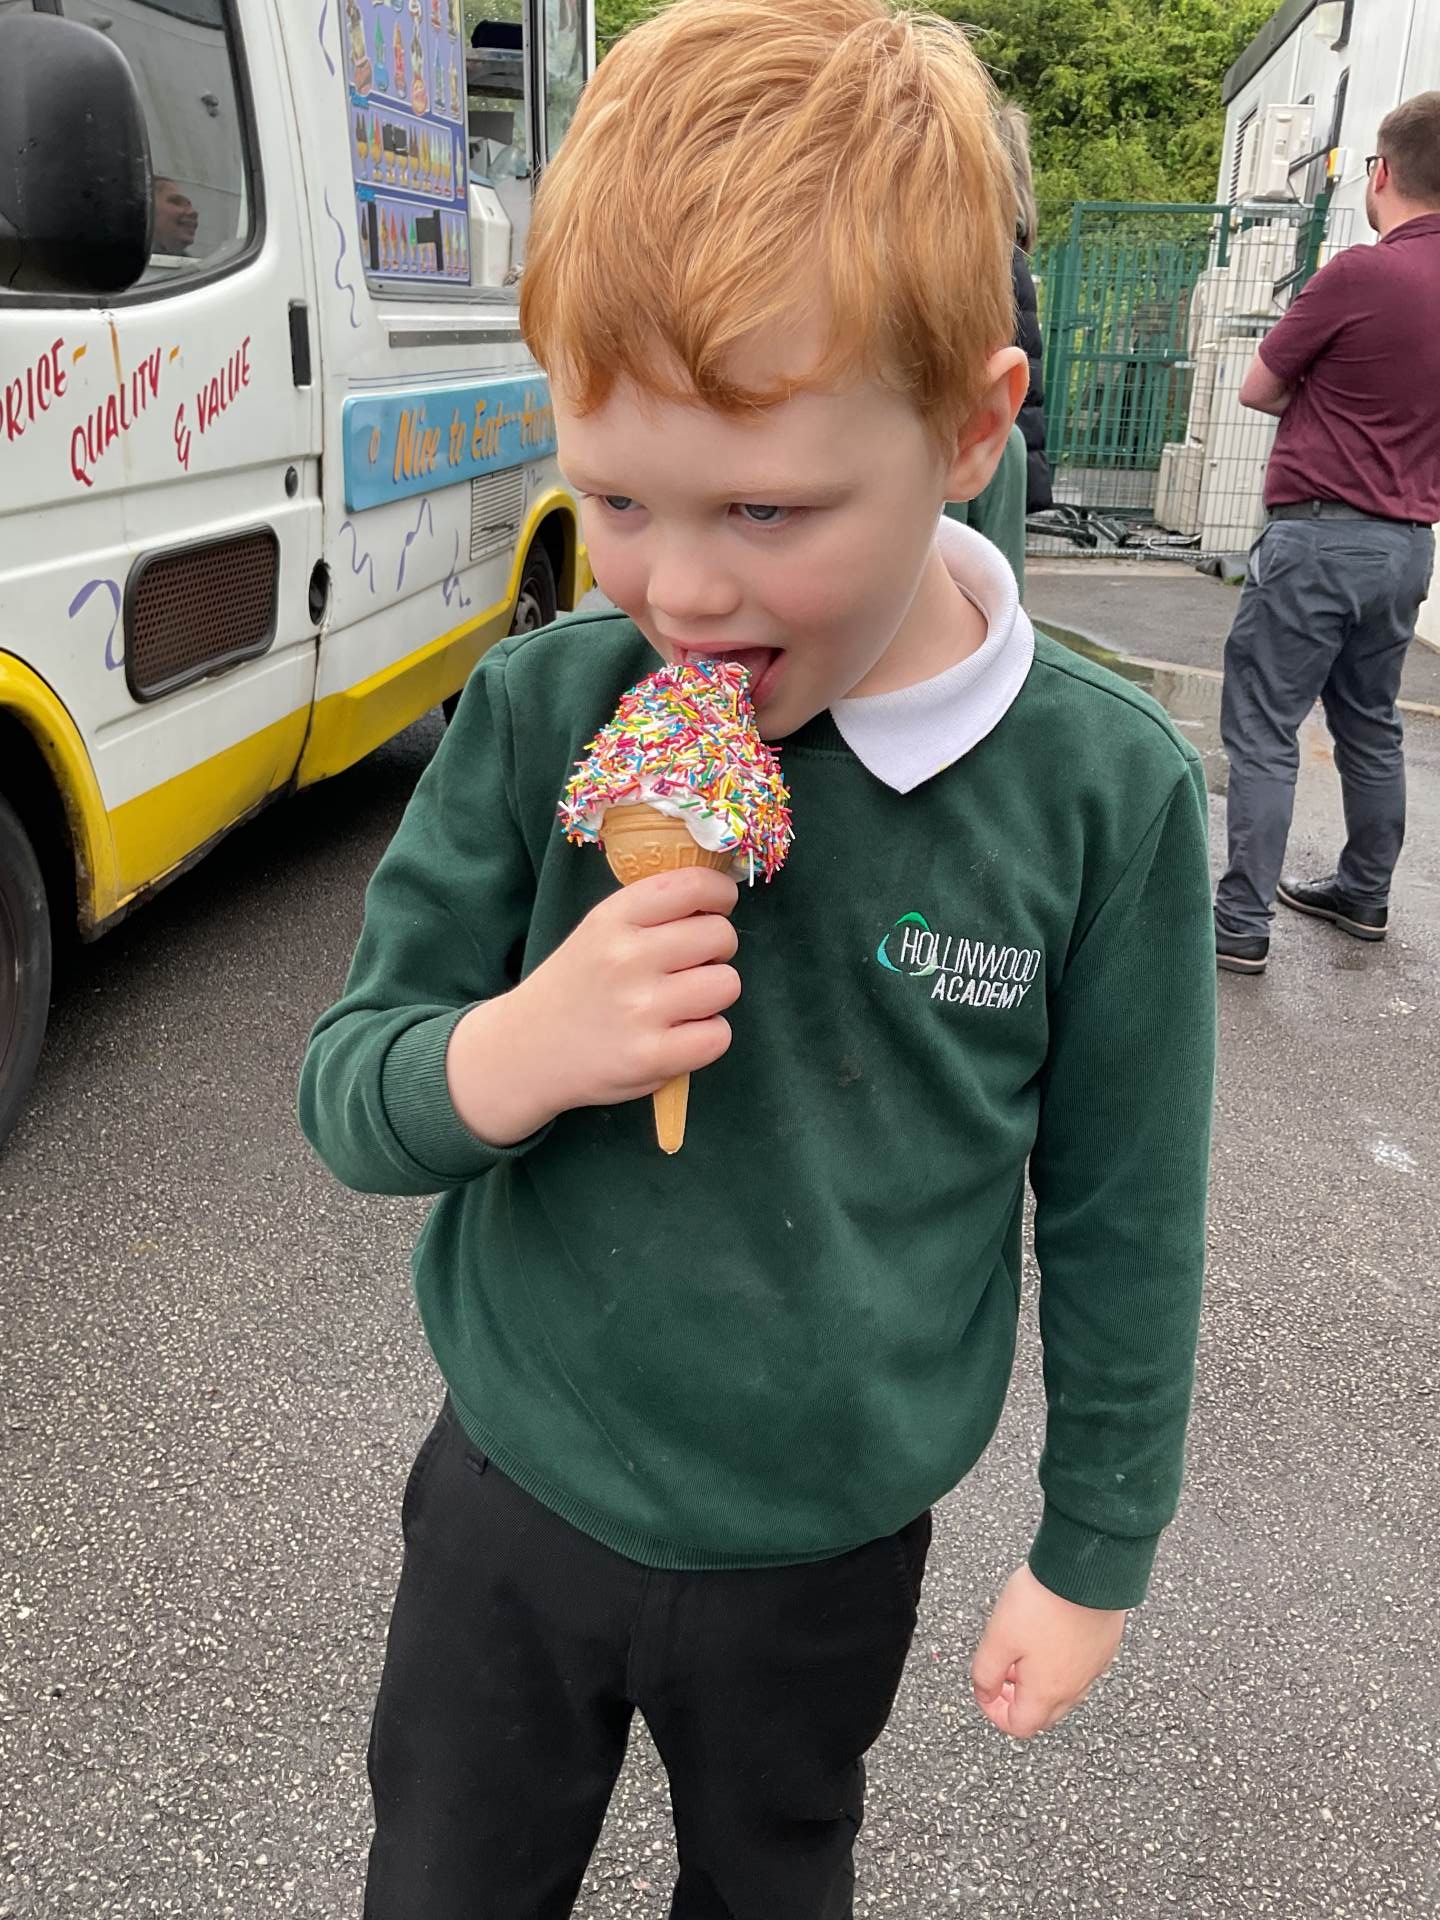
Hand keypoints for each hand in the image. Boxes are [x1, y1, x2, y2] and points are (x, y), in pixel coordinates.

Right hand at [446, 866, 740, 1144]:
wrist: (525, 1050)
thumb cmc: (576, 985)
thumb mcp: (598, 929)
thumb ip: (652, 911)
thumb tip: (720, 895)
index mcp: (613, 917)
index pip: (694, 885)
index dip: (720, 895)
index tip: (717, 908)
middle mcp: (626, 957)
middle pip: (720, 935)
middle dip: (716, 950)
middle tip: (691, 966)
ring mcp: (640, 1009)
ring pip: (727, 984)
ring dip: (714, 994)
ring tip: (683, 1003)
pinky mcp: (651, 1057)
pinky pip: (719, 1035)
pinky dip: (707, 1037)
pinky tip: (680, 1035)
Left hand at [970, 1563, 1126, 1738]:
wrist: (1086, 1572)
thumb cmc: (1042, 1602)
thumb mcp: (997, 1637)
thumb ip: (985, 1672)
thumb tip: (984, 1694)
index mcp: (1046, 1692)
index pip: (1019, 1726)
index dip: (995, 1713)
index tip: (985, 1690)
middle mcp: (1074, 1688)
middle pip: (1043, 1714)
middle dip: (1018, 1701)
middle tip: (1004, 1673)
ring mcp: (1093, 1669)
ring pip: (1064, 1693)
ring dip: (1040, 1683)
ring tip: (1024, 1651)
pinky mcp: (1105, 1648)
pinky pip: (1081, 1669)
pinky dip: (1062, 1665)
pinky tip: (1050, 1636)